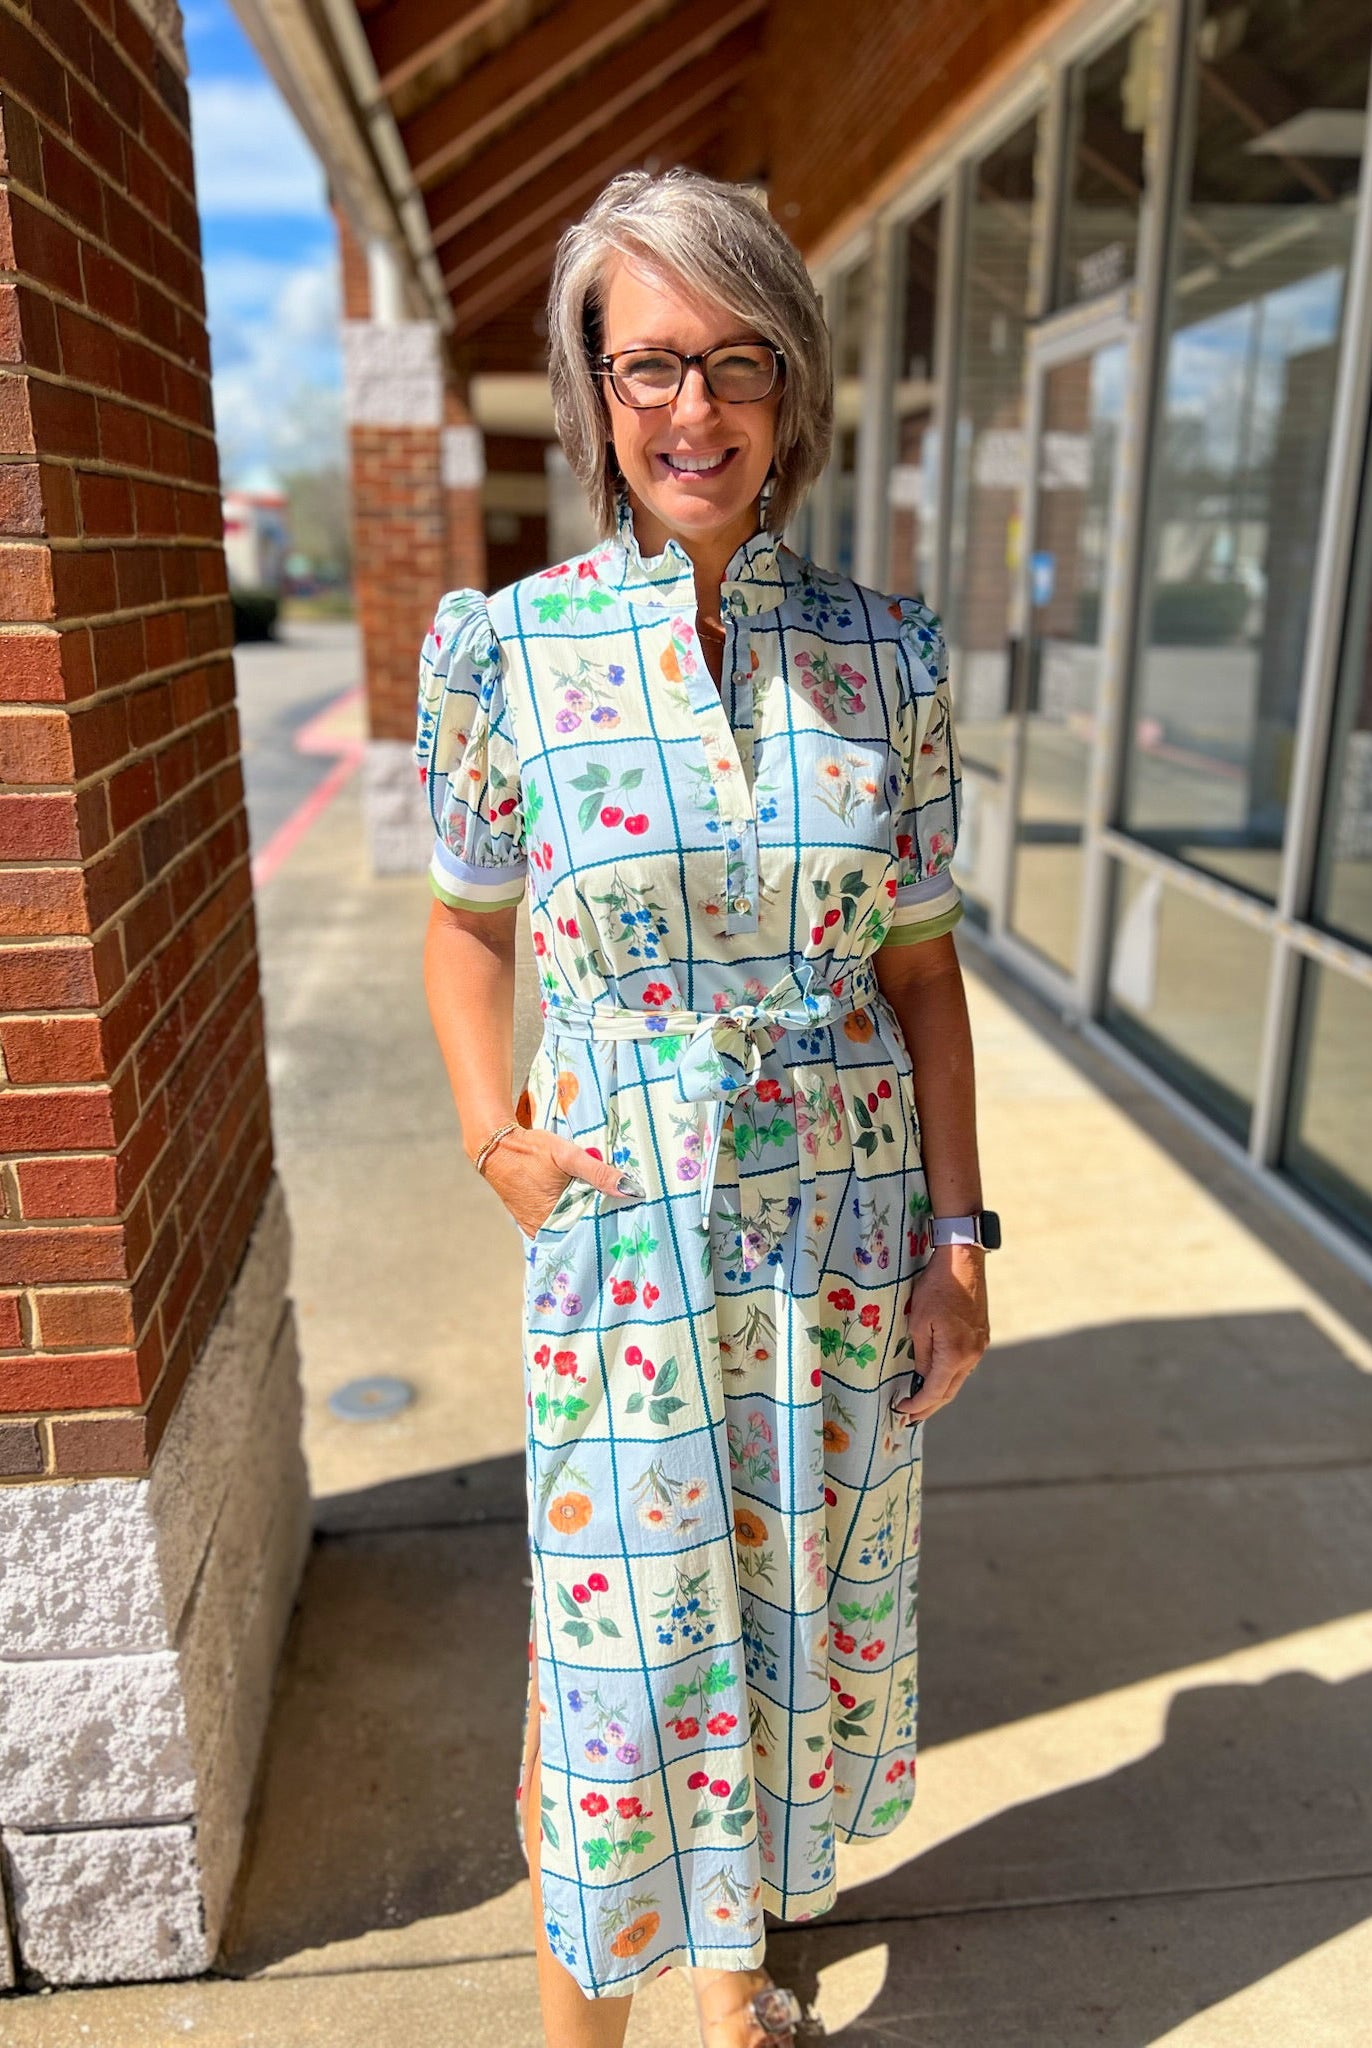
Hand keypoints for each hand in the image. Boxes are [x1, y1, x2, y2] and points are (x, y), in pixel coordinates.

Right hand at [477, 1123, 641, 1238]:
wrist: (496, 1147)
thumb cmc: (530, 1150)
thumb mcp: (568, 1156)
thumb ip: (599, 1173)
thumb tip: (631, 1189)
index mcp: (553, 1220)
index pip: (591, 1230)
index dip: (610, 1223)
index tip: (627, 1215)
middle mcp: (543, 1230)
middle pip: (580, 1230)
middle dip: (598, 1221)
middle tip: (621, 1210)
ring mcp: (534, 1227)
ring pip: (568, 1227)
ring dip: (584, 1217)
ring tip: (604, 1207)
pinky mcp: (529, 1220)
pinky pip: (556, 1223)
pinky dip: (568, 1215)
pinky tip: (581, 1204)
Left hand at [891, 1243, 989, 1423]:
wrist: (963, 1261)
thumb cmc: (936, 1288)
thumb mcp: (918, 1322)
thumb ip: (921, 1354)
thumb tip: (921, 1376)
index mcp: (955, 1354)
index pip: (934, 1391)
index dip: (917, 1405)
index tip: (900, 1411)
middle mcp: (971, 1356)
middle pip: (949, 1391)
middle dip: (929, 1407)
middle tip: (910, 1418)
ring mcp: (979, 1347)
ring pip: (958, 1379)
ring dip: (940, 1392)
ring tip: (922, 1402)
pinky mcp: (982, 1337)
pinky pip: (964, 1365)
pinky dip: (949, 1376)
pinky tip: (937, 1377)